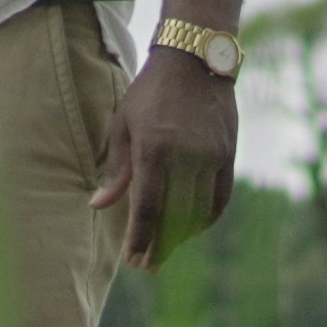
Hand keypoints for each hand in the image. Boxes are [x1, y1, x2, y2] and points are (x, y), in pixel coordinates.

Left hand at [98, 48, 238, 265]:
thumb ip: (116, 169)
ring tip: (168, 249)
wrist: (195, 61)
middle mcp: (185, 157)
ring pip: (198, 212)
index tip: (132, 258)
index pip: (147, 208)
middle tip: (148, 265)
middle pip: (174, 217)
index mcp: (153, 149)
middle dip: (160, 245)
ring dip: (182, 236)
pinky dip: (207, 218)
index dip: (140, 238)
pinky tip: (195, 229)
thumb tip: (99, 205)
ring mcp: (210, 157)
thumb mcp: (124, 124)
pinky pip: (220, 198)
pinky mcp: (228, 155)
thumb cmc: (150, 92)